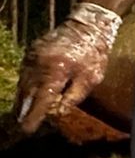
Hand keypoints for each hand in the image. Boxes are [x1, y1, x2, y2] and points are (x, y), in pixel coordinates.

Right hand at [14, 2, 121, 133]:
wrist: (86, 27)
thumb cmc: (93, 54)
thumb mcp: (90, 79)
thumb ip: (73, 97)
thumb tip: (57, 112)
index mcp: (56, 72)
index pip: (41, 100)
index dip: (33, 116)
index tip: (27, 129)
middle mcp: (39, 65)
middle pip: (27, 94)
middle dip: (23, 111)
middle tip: (20, 127)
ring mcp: (32, 57)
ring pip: (22, 84)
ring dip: (21, 100)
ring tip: (19, 116)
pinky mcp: (30, 53)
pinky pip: (24, 73)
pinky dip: (24, 86)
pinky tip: (24, 96)